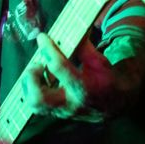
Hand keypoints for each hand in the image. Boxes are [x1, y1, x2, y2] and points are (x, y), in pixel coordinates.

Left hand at [24, 33, 144, 119]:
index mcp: (85, 87)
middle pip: (39, 97)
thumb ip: (83, 48)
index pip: (59, 67)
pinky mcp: (57, 115)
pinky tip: (38, 80)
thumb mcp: (99, 61)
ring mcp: (62, 112)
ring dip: (28, 85)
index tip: (42, 37)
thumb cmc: (107, 79)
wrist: (116, 105)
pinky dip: (32, 91)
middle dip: (32, 77)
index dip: (48, 49)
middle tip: (37, 64)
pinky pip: (37, 107)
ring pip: (34, 105)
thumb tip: (72, 28)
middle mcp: (71, 103)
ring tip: (35, 73)